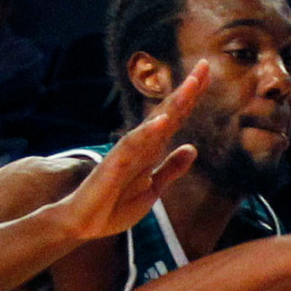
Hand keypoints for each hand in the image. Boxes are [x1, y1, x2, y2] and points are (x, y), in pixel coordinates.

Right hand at [43, 61, 206, 243]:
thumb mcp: (152, 189)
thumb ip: (171, 169)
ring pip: (154, 123)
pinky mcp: (113, 165)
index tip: (207, 76)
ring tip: (192, 84)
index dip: (191, 99)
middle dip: (187, 91)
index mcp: (150, 150)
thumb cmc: (113, 206)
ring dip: (174, 103)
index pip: (175, 119)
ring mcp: (126, 153)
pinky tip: (164, 119)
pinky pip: (133, 146)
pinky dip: (148, 132)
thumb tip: (192, 148)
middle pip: (168, 113)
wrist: (83, 224)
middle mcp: (140, 145)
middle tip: (205, 66)